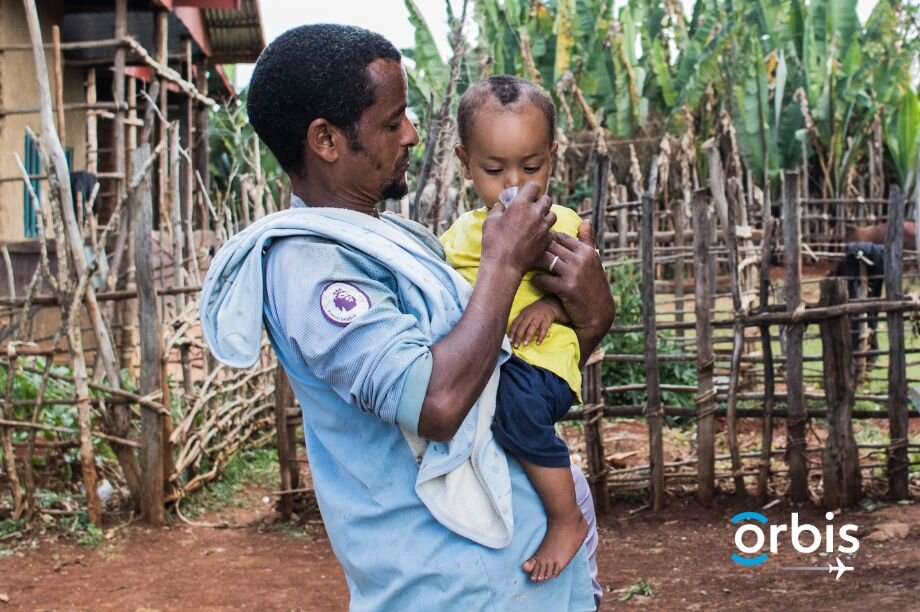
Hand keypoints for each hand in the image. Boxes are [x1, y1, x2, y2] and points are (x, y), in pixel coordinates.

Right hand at [481, 181, 556, 276]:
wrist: (504, 266)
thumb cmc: (493, 242)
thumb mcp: (490, 221)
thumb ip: (498, 209)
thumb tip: (501, 205)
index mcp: (521, 204)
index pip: (534, 186)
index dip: (530, 190)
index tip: (526, 194)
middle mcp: (535, 213)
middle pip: (546, 199)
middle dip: (540, 202)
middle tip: (532, 208)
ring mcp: (543, 227)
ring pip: (552, 215)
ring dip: (545, 216)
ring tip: (536, 221)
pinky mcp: (547, 240)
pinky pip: (550, 231)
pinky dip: (545, 231)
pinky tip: (536, 236)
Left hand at [508, 299, 559, 347]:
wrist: (549, 304)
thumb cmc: (534, 311)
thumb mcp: (525, 313)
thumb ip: (519, 321)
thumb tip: (512, 333)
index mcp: (523, 314)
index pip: (515, 323)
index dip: (512, 332)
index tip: (510, 340)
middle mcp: (530, 315)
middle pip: (522, 326)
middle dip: (518, 336)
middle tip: (516, 345)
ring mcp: (538, 318)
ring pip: (532, 327)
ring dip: (528, 336)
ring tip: (525, 344)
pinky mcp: (546, 321)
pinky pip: (543, 330)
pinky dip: (541, 337)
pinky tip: (538, 343)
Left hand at [532, 221, 614, 363]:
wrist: (598, 313)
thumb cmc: (594, 285)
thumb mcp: (594, 261)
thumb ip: (588, 240)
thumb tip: (585, 220)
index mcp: (587, 251)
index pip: (561, 237)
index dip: (547, 239)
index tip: (535, 243)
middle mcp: (581, 259)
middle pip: (551, 246)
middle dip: (537, 248)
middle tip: (523, 250)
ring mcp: (574, 274)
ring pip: (546, 260)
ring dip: (534, 262)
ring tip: (525, 263)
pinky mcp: (566, 288)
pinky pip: (544, 279)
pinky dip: (537, 279)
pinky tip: (534, 280)